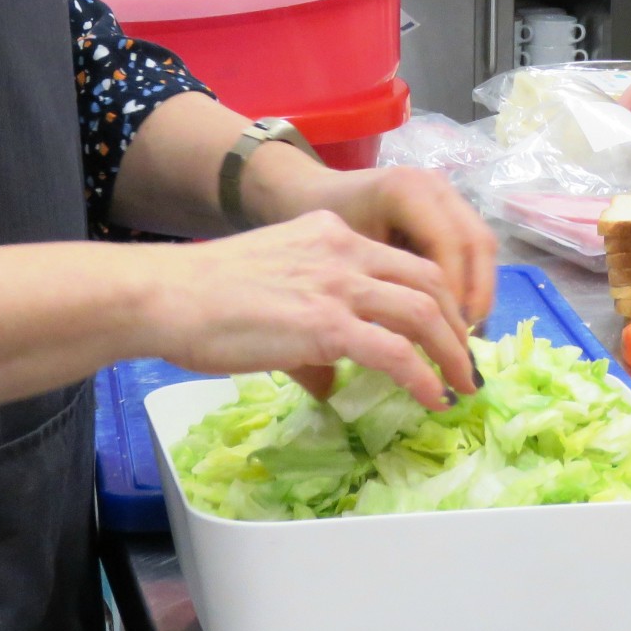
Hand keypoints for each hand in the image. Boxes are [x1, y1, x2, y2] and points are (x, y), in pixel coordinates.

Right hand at [147, 210, 479, 408]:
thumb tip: (331, 380)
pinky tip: (431, 397)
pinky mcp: (326, 324)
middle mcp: (343, 249)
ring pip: (423, 310)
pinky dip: (422, 376)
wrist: (165, 295)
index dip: (436, 298)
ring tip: (462, 384)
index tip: (446, 332)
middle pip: (428, 280)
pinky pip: (395, 351)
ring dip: (452, 351)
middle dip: (456, 323)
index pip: (403, 260)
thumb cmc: (202, 300)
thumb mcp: (272, 289)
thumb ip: (311, 329)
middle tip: (466, 361)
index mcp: (331, 234)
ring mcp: (337, 285)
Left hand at [304, 163, 497, 329]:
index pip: (447, 245)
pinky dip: (469, 279)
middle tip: (465, 342)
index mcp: (404, 191)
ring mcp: (443, 190)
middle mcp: (431, 184)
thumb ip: (376, 296)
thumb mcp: (340, 263)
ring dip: (477, 290)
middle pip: (476, 242)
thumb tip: (408, 351)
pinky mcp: (445, 203)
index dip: (453, 296)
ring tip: (462, 334)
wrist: (305, 193)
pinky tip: (454, 313)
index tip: (447, 340)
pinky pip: (469, 241)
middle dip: (475, 296)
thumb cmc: (313, 231)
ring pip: (480, 242)